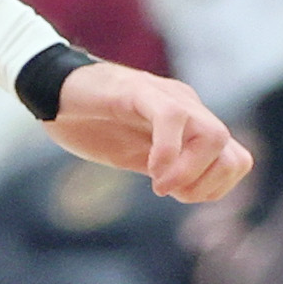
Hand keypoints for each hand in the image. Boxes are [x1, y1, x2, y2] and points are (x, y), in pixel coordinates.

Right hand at [45, 61, 250, 202]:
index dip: (213, 188)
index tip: (176, 196)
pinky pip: (172, 118)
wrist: (47, 88)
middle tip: (164, 191)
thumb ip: (162, 166)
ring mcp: (167, 97)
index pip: (235, 162)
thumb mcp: (132, 153)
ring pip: (214, 136)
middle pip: (233, 155)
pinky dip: (168, 151)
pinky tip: (149, 167)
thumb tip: (183, 189)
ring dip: (190, 171)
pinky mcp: (139, 91)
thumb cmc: (86, 121)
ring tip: (157, 183)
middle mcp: (188, 107)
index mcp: (189, 125)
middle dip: (204, 185)